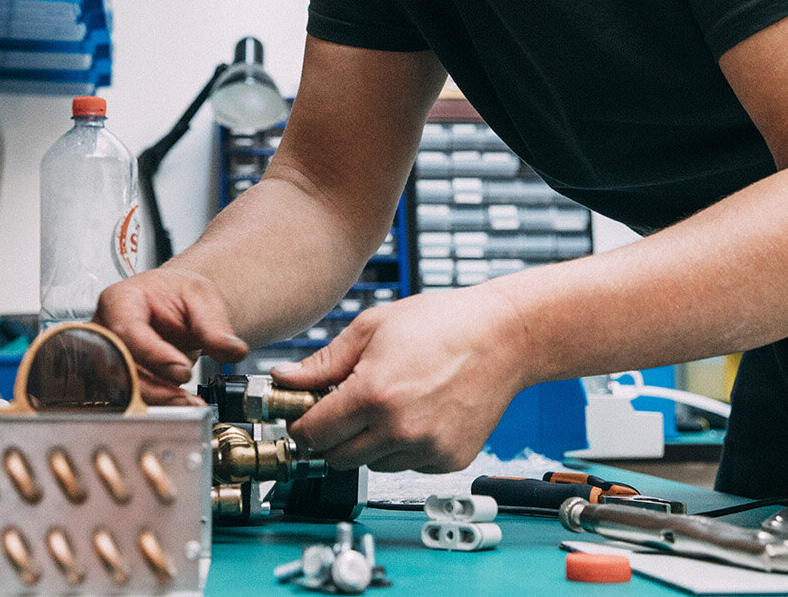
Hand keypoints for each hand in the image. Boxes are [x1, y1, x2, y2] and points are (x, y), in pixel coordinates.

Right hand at [94, 267, 249, 405]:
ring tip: (188, 402)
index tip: (182, 370)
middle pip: (117, 366)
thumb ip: (215, 326)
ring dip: (156, 400)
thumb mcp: (202, 298)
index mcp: (119, 300)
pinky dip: (155, 405)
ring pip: (120, 389)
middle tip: (185, 396)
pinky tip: (179, 404)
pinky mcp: (114, 378)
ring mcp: (105, 357)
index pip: (127, 331)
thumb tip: (234, 350)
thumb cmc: (178, 295)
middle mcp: (104, 330)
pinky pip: (127, 398)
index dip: (154, 355)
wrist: (174, 305)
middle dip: (153, 386)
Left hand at [272, 284, 529, 472]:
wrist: (503, 337)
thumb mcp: (372, 328)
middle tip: (341, 408)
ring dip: (367, 442)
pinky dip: (401, 446)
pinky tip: (415, 412)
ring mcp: (426, 449)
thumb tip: (283, 379)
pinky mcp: (448, 460)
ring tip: (387, 402)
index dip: (300, 424)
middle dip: (330, 436)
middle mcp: (399, 429)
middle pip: (336, 457)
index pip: (313, 433)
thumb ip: (323, 361)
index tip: (302, 415)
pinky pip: (406, 464)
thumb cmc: (441, 323)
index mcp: (372, 394)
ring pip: (371, 464)